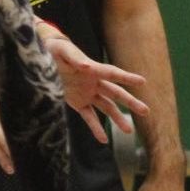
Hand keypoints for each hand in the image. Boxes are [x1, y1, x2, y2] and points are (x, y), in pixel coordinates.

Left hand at [42, 27, 147, 141]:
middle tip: (145, 111)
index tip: (142, 82)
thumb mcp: (61, 51)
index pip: (112, 74)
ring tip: (129, 131)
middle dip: (130, 102)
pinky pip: (89, 117)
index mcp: (92, 69)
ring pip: (107, 107)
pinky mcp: (78, 103)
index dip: (127, 78)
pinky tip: (104, 140)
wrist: (43, 58)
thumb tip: (86, 66)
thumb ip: (73, 58)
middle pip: (116, 94)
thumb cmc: (54, 50)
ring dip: (118, 119)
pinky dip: (96, 128)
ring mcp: (87, 93)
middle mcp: (94, 82)